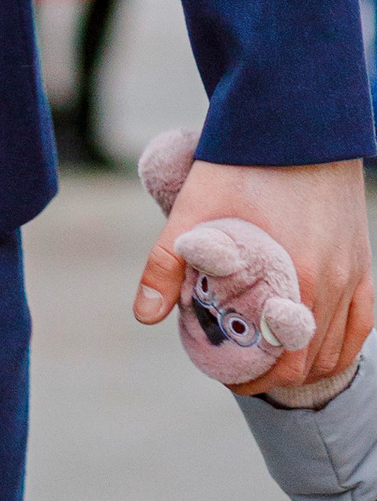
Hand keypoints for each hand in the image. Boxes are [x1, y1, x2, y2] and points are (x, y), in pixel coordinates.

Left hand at [135, 155, 374, 391]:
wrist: (293, 121)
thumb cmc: (240, 163)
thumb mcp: (194, 213)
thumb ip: (167, 265)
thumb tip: (146, 317)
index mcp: (295, 280)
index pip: (281, 360)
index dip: (252, 379)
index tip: (227, 378)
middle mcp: (333, 283)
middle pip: (308, 361)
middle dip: (274, 374)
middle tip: (241, 371)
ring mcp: (354, 273)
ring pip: (337, 346)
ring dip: (305, 362)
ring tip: (271, 361)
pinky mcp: (364, 259)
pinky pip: (362, 320)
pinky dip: (340, 343)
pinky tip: (315, 346)